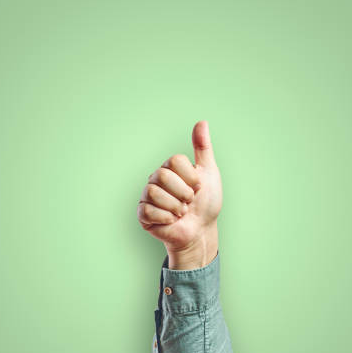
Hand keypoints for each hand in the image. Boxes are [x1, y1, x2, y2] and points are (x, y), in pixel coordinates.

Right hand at [137, 121, 221, 268]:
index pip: (174, 161)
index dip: (190, 177)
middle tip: (189, 202)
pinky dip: (165, 217)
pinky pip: (147, 210)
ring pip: (154, 192)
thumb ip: (203, 148)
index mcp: (170, 168)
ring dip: (174, 206)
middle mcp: (156, 179)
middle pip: (163, 175)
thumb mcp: (209, 173)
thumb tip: (201, 122)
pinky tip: (171, 220)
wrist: (200, 231)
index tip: (198, 187)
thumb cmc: (206, 203)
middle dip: (182, 193)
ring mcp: (147, 196)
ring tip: (181, 212)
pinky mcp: (143, 214)